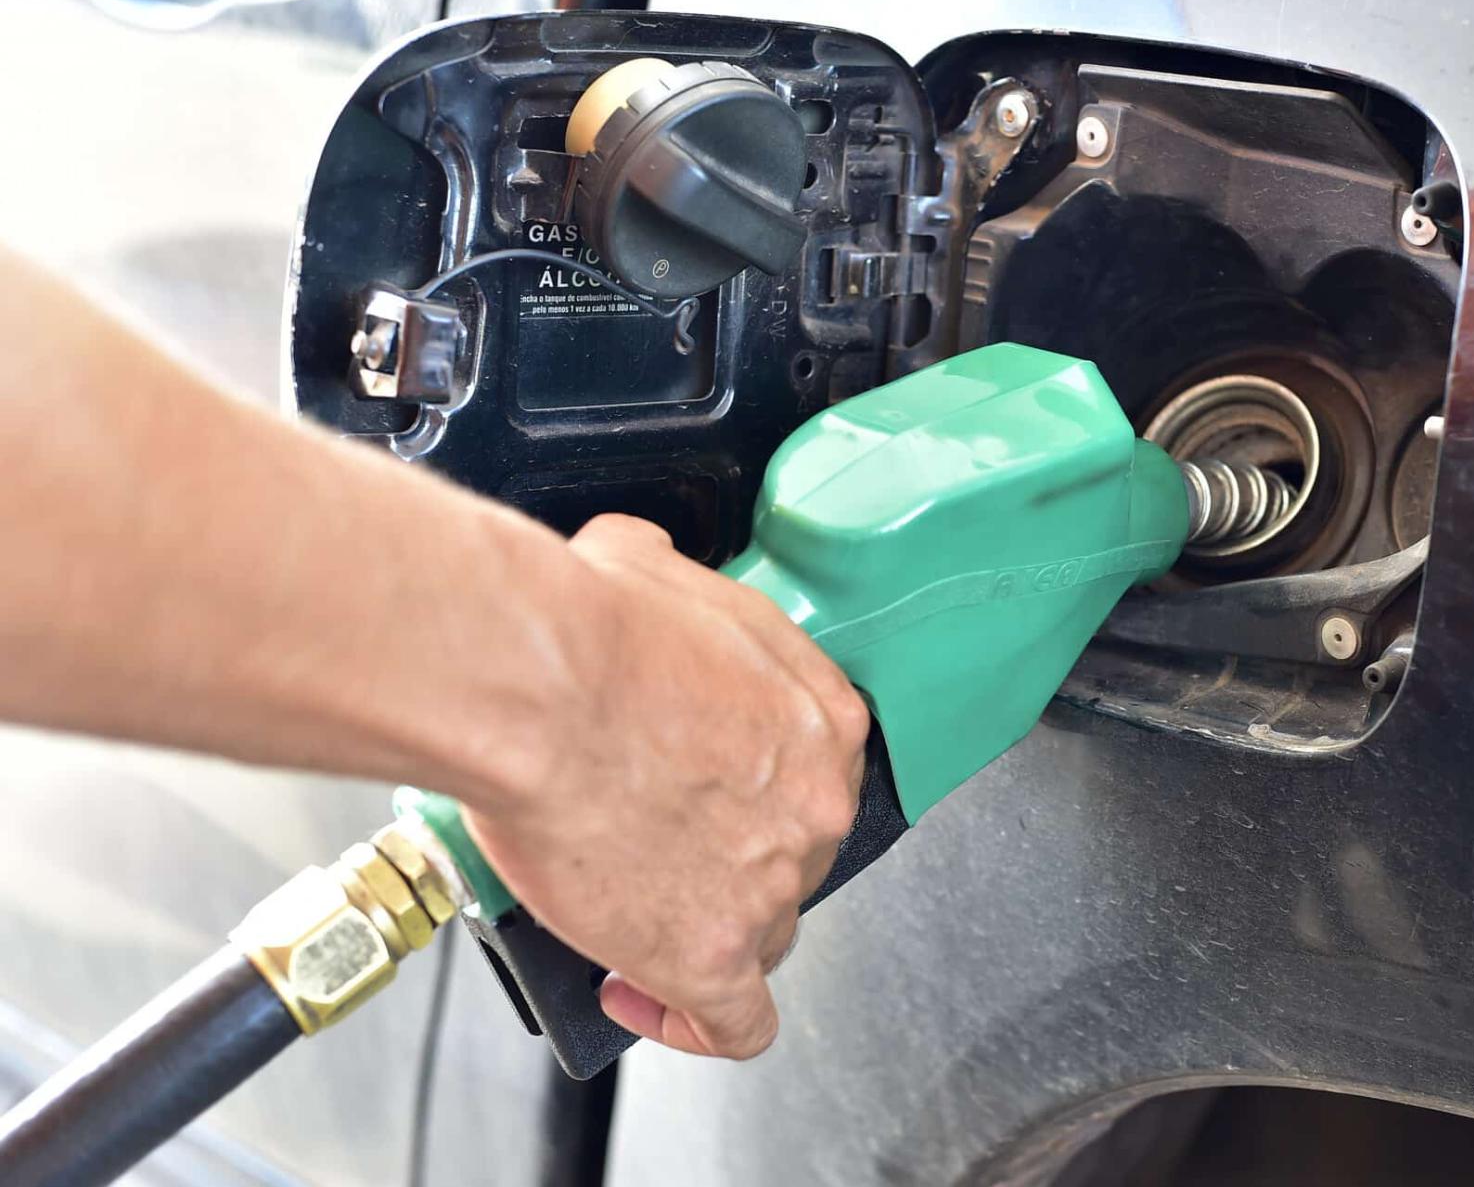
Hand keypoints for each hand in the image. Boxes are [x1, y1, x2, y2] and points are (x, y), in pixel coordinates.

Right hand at [461, 515, 867, 1058]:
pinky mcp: (712, 958)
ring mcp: (769, 888)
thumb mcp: (648, 564)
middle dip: (726, 860)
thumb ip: (673, 595)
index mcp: (819, 718)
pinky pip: (734, 1025)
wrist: (536, 685)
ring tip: (628, 915)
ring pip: (763, 938)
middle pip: (790, 860)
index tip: (705, 796)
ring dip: (705, 932)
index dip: (757, 793)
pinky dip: (690, 1022)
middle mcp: (814, 807)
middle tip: (650, 848)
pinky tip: (641, 994)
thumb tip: (638, 578)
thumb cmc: (588, 628)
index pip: (811, 779)